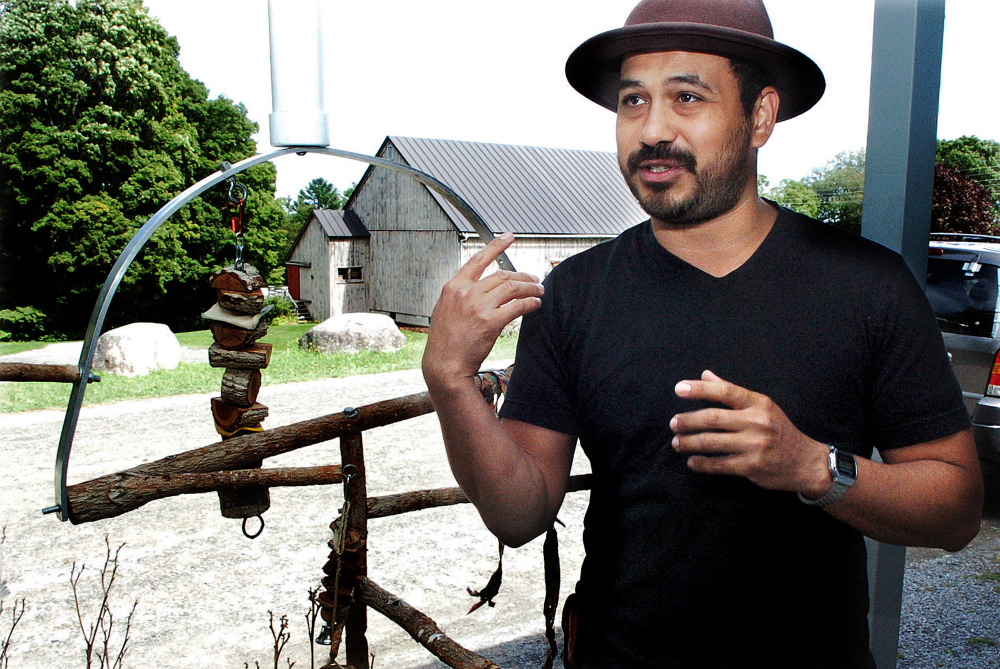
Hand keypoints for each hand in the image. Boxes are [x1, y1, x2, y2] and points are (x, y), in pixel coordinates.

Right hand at [422, 233, 543, 391]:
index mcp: (453, 286)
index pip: (478, 260)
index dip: (495, 246)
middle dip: (522, 275)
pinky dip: (530, 303)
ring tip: (539, 290)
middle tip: (533, 278)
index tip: (507, 237)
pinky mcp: (490, 322)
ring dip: (530, 287)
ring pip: (512, 287)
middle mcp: (466, 292)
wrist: (445, 364)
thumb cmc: (445, 341)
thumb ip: (461, 295)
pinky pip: (517, 306)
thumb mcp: (445, 309)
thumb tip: (479, 286)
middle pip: (501, 275)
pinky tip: (535, 304)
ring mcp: (478, 306)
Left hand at [669, 370, 830, 495]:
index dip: (700, 389)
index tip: (679, 388)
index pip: (725, 391)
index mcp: (759, 403)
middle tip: (673, 423)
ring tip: (677, 442)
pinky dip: (702, 463)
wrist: (806, 462)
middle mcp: (756, 422)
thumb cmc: (780, 430)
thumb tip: (705, 374)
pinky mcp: (751, 466)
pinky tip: (692, 462)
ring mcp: (754, 445)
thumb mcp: (762, 406)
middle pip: (713, 418)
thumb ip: (732, 392)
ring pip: (712, 442)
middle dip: (688, 420)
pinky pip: (719, 464)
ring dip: (689, 442)